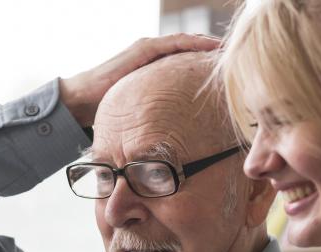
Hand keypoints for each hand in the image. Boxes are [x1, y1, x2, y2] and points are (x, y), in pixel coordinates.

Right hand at [59, 33, 220, 126]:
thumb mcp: (141, 113)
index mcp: (154, 69)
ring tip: (230, 48)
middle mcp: (153, 55)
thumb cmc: (108, 110)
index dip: (207, 63)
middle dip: (213, 52)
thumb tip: (177, 140)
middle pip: (190, 49)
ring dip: (208, 44)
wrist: (82, 101)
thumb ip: (158, 115)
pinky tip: (211, 46)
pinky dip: (193, 43)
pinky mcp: (142, 49)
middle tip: (238, 56)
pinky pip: (174, 43)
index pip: (187, 61)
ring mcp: (148, 49)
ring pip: (186, 42)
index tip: (230, 71)